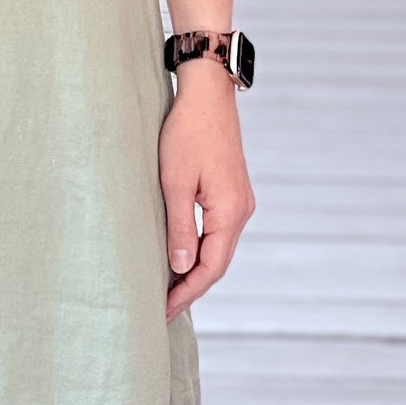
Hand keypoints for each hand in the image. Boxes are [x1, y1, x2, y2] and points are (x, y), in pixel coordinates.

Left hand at [159, 69, 255, 321]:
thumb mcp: (175, 181)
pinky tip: (185, 255)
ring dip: (197, 270)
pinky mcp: (233, 191)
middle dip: (192, 287)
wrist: (207, 93)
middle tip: (164, 309)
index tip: (164, 310)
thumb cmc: (187, 132)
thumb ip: (179, 227)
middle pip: (218, 263)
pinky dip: (203, 250)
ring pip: (220, 248)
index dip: (187, 292)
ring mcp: (240, 201)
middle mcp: (241, 211)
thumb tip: (180, 267)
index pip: (210, 268)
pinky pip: (220, 232)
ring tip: (171, 289)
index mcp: (230, 212)